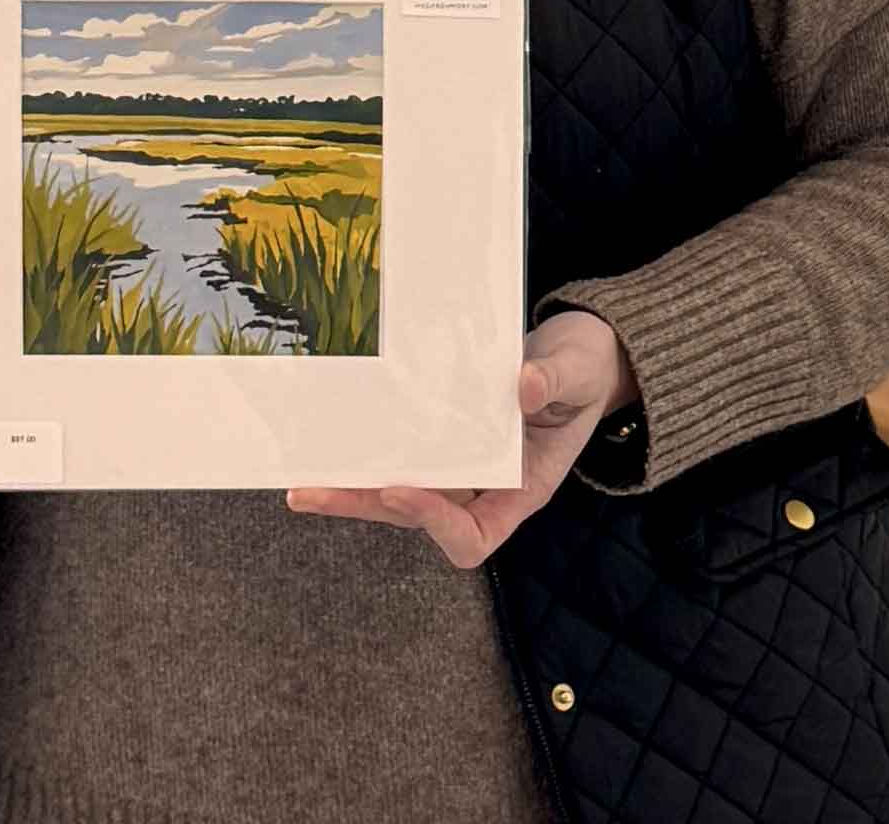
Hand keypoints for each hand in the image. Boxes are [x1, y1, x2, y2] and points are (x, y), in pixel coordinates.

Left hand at [285, 309, 639, 568]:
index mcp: (522, 489)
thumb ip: (556, 382)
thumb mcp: (580, 372)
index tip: (399, 487)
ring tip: (302, 478)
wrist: (582, 353)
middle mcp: (484, 485)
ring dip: (352, 485)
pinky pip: (404, 448)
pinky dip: (371, 446)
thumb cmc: (587, 370)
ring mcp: (462, 460)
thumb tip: (524, 386)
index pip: (472, 535)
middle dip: (362, 505)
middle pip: (416, 514)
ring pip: (399, 486)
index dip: (433, 522)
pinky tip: (335, 435)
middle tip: (308, 492)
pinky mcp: (445, 429)